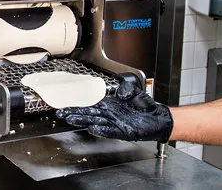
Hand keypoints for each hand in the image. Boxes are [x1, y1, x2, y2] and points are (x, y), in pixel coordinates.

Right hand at [56, 81, 173, 141]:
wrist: (159, 117)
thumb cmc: (146, 107)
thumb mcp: (135, 92)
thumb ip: (125, 89)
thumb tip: (119, 91)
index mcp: (109, 106)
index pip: (90, 106)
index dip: (77, 107)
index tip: (66, 107)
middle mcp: (110, 115)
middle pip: (88, 114)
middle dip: (74, 114)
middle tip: (62, 114)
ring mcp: (115, 123)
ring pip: (95, 122)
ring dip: (83, 122)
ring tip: (71, 120)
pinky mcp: (124, 131)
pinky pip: (110, 131)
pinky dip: (102, 130)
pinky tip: (92, 128)